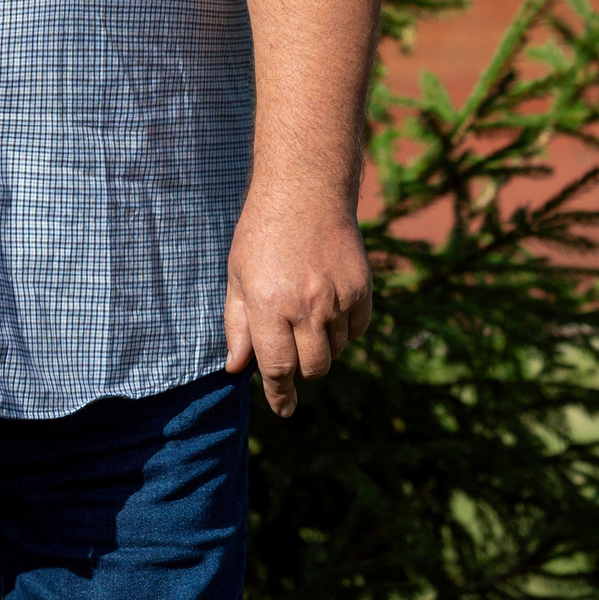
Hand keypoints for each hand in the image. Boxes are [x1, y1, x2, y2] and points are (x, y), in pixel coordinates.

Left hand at [222, 182, 373, 416]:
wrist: (306, 189)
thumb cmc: (262, 233)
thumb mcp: (237, 276)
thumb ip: (237, 325)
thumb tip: (236, 368)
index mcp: (269, 305)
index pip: (278, 369)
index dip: (280, 395)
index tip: (283, 410)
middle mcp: (306, 306)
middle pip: (312, 368)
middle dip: (300, 371)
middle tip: (290, 351)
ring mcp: (338, 298)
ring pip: (337, 351)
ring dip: (322, 347)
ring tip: (306, 314)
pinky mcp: (362, 288)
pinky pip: (358, 329)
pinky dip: (346, 329)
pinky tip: (329, 306)